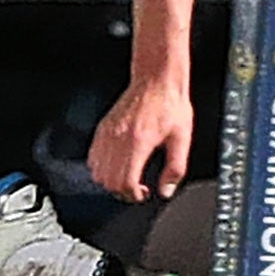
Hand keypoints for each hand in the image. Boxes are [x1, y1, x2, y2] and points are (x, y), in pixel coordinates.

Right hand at [88, 77, 193, 202]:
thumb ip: (175, 169)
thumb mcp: (182, 139)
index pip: (125, 182)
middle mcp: (118, 139)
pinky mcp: (103, 128)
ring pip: (97, 172)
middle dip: (123, 191)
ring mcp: (108, 133)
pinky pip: (93, 156)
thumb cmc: (170, 105)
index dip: (134, 195)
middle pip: (108, 181)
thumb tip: (166, 190)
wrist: (156, 80)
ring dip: (111, 180)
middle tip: (137, 189)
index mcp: (138, 142)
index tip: (144, 194)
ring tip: (127, 177)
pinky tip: (117, 164)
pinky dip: (101, 167)